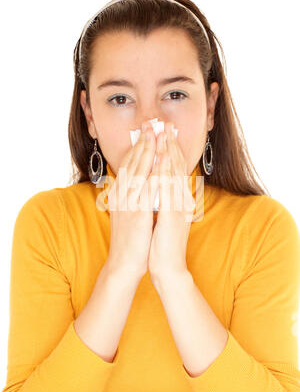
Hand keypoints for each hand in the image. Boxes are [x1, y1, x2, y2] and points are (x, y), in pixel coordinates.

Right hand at [106, 121, 158, 279]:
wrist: (124, 264)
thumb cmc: (131, 241)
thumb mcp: (130, 214)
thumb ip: (135, 198)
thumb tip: (144, 185)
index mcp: (121, 195)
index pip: (130, 165)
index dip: (139, 147)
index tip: (148, 132)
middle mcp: (122, 196)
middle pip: (133, 163)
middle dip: (144, 142)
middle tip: (153, 123)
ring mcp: (128, 204)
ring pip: (138, 171)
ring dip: (148, 151)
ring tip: (156, 133)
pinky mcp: (136, 214)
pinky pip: (146, 189)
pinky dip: (153, 173)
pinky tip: (160, 161)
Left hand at [148, 122, 195, 283]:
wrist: (168, 267)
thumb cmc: (161, 243)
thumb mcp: (162, 217)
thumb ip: (161, 200)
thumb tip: (156, 186)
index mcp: (176, 200)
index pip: (173, 170)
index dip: (169, 150)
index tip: (164, 133)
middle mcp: (180, 200)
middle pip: (174, 167)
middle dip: (169, 145)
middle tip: (166, 124)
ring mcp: (177, 207)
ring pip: (173, 175)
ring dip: (168, 153)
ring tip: (164, 133)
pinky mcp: (172, 216)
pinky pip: (168, 190)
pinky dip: (165, 173)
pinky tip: (161, 160)